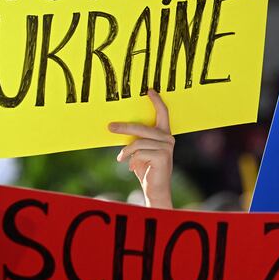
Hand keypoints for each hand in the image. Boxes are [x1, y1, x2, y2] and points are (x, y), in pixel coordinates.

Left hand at [108, 90, 173, 208]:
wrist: (155, 189)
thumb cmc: (146, 169)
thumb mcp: (141, 151)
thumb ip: (138, 139)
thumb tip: (118, 127)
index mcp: (164, 134)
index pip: (163, 113)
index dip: (156, 101)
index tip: (149, 90)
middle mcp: (168, 138)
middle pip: (143, 127)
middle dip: (124, 126)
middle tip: (110, 127)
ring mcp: (167, 147)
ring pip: (139, 142)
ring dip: (126, 151)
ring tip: (121, 158)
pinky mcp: (162, 156)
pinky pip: (139, 152)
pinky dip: (132, 159)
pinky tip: (131, 167)